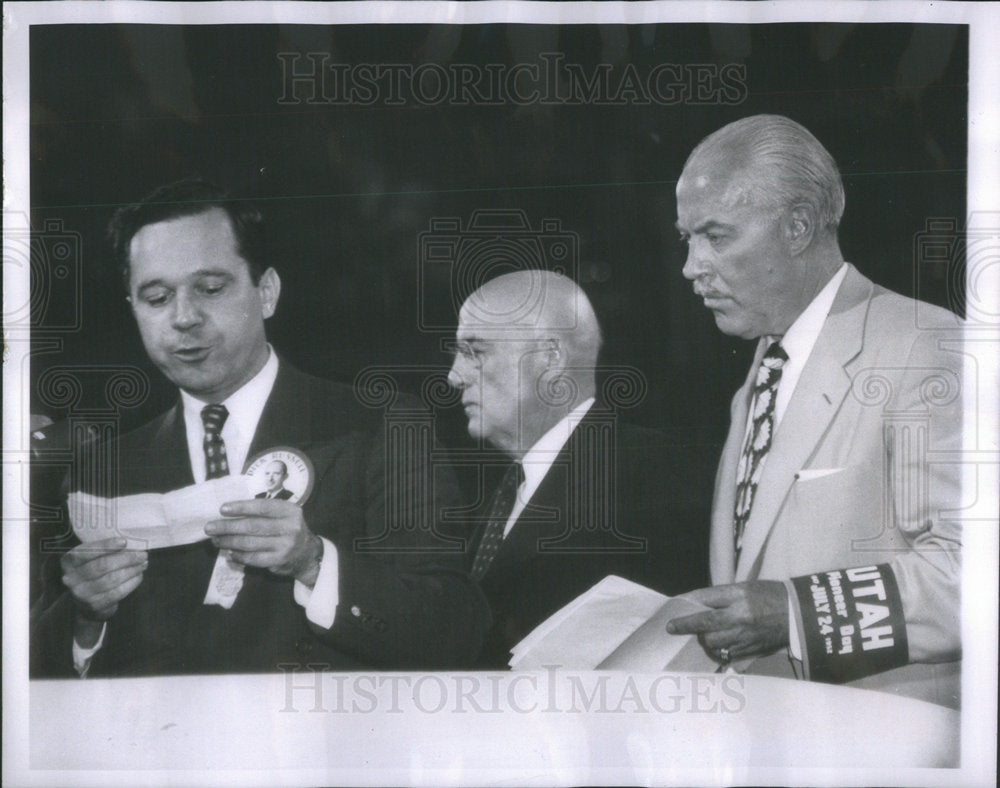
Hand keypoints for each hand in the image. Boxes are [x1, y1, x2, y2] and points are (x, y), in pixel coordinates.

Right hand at [61, 536, 147, 621]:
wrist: (86, 603)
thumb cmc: (93, 572)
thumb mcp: (92, 559)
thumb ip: (105, 550)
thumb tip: (131, 543)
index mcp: (69, 561)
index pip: (87, 551)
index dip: (106, 546)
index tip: (124, 541)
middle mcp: (71, 578)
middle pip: (103, 565)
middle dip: (127, 558)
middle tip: (143, 554)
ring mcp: (81, 594)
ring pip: (112, 579)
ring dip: (132, 570)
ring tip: (143, 564)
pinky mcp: (94, 605)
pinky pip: (117, 592)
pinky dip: (131, 583)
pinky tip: (139, 576)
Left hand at [205, 499, 321, 583]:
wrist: (307, 554)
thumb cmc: (288, 529)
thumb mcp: (283, 515)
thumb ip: (263, 512)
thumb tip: (230, 513)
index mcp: (290, 511)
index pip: (263, 507)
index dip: (241, 507)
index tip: (222, 509)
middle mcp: (290, 527)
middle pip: (253, 526)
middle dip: (228, 527)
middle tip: (209, 527)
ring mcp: (285, 545)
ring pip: (250, 543)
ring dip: (229, 542)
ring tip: (216, 540)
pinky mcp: (279, 561)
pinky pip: (253, 558)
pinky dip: (239, 556)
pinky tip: (230, 553)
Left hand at [666, 581, 789, 662]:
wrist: (798, 615)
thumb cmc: (769, 596)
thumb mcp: (743, 588)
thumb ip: (719, 596)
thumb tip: (694, 603)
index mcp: (739, 596)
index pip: (704, 601)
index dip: (686, 610)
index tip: (671, 620)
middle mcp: (740, 616)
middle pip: (705, 626)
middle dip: (688, 627)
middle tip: (675, 628)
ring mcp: (745, 635)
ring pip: (713, 642)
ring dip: (704, 639)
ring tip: (706, 633)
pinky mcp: (750, 650)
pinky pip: (725, 653)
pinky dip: (718, 649)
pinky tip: (719, 644)